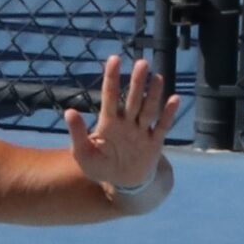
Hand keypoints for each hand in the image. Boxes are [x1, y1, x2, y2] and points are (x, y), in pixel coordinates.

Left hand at [64, 57, 179, 192]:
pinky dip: (168, 115)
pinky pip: (162, 127)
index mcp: (108, 123)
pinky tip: (174, 99)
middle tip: (141, 63)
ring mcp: (141, 132)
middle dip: (136, 82)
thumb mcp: (83, 153)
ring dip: (152, 94)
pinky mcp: (154, 144)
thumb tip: (69, 111)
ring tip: (156, 76)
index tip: (114, 59)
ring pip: (148, 110)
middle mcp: (127, 123)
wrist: (122, 184)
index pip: (110, 96)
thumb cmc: (100, 167)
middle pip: (132, 100)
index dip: (112, 78)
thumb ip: (78, 133)